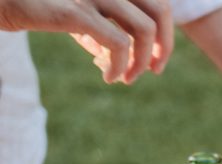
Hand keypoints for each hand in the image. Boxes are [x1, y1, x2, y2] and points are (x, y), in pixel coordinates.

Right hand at [0, 0, 172, 82]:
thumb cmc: (38, 6)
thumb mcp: (77, 16)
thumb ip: (103, 31)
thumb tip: (126, 62)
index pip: (156, 3)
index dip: (164, 32)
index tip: (156, 58)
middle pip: (159, 11)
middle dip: (163, 46)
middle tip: (154, 69)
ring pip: (144, 29)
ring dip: (142, 61)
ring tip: (127, 78)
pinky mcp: (78, 11)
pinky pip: (119, 45)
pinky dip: (121, 67)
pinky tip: (109, 77)